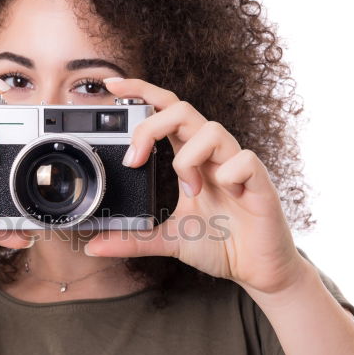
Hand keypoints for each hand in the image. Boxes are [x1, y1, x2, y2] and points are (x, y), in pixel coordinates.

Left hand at [84, 77, 306, 295]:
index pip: (166, 111)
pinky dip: (228, 175)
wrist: (258, 270)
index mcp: (191, 159)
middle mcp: (213, 155)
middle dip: (151, 126)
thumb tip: (94, 246)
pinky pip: (244, 160)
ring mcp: (236, 165)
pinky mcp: (259, 182)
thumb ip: (133, 239)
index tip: (112, 84)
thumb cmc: (222, 244)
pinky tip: (228, 195)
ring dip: (188, 160)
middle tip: (134, 159)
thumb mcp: (169, 240)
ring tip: (191, 192)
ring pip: (211, 130)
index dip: (142, 92)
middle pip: (182, 109)